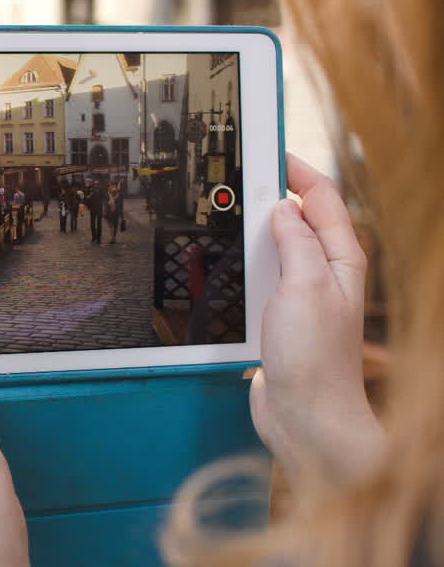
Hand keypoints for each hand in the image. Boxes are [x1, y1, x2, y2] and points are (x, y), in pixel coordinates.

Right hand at [252, 154, 383, 493]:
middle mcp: (325, 274)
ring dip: (255, 232)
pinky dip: (246, 265)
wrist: (306, 417)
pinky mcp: (282, 318)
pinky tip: (226, 267)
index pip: (323, 198)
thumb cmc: (315, 358)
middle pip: (300, 219)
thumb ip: (295, 242)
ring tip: (229, 215)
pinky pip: (263, 279)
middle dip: (273, 194)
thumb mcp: (304, 286)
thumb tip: (283, 209)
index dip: (298, 170)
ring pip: (279, 249)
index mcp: (340, 259)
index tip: (269, 150)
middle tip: (241, 177)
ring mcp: (304, 296)